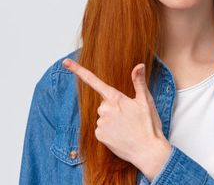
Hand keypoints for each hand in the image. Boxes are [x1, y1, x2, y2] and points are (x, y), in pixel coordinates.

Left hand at [62, 58, 171, 177]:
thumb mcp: (146, 101)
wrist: (147, 151)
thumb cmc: (148, 125)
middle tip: (129, 116)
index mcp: (115, 98)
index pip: (93, 81)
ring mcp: (100, 123)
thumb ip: (139, 81)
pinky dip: (109, 131)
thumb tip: (139, 65)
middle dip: (114, 107)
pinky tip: (121, 135)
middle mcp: (105, 109)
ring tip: (127, 127)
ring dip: (112, 120)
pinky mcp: (99, 136)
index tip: (65, 63)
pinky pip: (101, 129)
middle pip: (104, 103)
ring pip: (103, 117)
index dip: (78, 70)